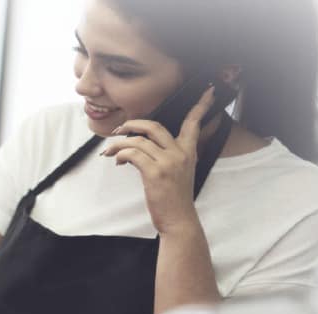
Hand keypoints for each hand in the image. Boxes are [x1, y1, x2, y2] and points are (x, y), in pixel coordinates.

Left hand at [100, 86, 216, 235]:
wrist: (178, 219)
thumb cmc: (174, 197)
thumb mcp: (178, 172)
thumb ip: (166, 155)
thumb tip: (138, 147)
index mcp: (189, 151)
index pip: (193, 123)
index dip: (200, 105)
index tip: (208, 90)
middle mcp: (180, 153)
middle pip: (154, 126)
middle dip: (132, 124)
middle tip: (118, 130)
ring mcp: (168, 162)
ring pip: (138, 140)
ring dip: (119, 144)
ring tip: (110, 152)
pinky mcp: (155, 172)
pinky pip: (132, 154)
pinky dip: (120, 155)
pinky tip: (117, 162)